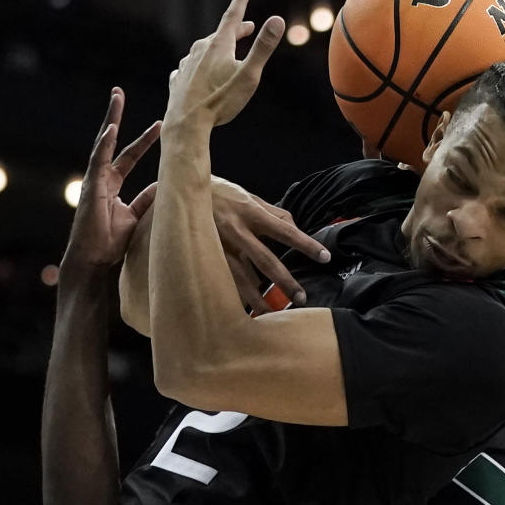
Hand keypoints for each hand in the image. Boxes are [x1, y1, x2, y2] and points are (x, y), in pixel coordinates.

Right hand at [62, 88, 160, 270]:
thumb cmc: (111, 242)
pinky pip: (97, 163)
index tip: (160, 124)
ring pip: (102, 144)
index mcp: (111, 184)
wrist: (94, 261)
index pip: (129, 155)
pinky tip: (111, 129)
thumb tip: (163, 187)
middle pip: (111, 141)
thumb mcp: (136, 216)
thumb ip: (146, 200)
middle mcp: (101, 178)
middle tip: (119, 92)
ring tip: (116, 98)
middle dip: (116, 116)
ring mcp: (93, 181)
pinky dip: (104, 145)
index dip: (143, 140)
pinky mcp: (90, 189)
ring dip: (110, 120)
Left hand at [165, 0, 284, 131]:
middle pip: (220, 35)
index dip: (240, 2)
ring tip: (222, 50)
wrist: (186, 124)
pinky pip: (190, 66)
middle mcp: (200, 51)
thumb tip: (278, 20)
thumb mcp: (249, 75)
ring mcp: (186, 65)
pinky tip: (196, 70)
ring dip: (216, 47)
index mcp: (218, 46)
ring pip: (204, 50)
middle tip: (247, 27)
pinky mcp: (178, 80)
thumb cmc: (220, 101)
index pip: (232, 17)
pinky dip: (199, 64)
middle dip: (235, 30)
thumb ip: (263, 48)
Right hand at [210, 177, 330, 311]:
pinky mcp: (205, 256)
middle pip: (266, 260)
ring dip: (258, 297)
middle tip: (300, 297)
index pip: (286, 230)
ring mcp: (219, 245)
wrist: (180, 192)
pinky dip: (234, 295)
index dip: (306, 244)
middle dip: (285, 281)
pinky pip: (223, 280)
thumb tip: (296, 229)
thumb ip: (274, 213)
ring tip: (271, 312)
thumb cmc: (220, 194)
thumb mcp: (250, 196)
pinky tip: (243, 310)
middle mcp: (236, 230)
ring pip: (242, 277)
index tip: (324, 257)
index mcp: (251, 212)